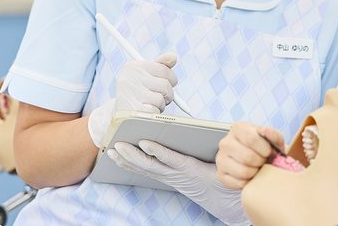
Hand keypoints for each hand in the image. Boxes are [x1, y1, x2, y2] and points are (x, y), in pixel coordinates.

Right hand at [87, 52, 178, 147]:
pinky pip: (154, 111)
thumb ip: (161, 65)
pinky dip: (154, 113)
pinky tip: (145, 112)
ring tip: (150, 104)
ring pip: (160, 99)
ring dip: (161, 105)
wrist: (121, 114)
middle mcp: (128, 79)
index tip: (169, 82)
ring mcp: (128, 95)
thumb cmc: (138, 92)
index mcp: (133, 67)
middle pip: (164, 85)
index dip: (172, 78)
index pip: (164, 69)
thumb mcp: (148, 75)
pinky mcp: (131, 111)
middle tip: (161, 96)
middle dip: (168, 93)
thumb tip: (173, 57)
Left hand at [109, 140, 250, 225]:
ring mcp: (172, 178)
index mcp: (192, 169)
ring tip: (113, 151)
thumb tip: (220, 135)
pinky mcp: (170, 179)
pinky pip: (148, 172)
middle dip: (133, 155)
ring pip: (146, 169)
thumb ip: (218, 152)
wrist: (223, 201)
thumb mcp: (224, 166)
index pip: (172, 159)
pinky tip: (123, 161)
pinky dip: (134, 165)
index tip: (145, 142)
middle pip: (152, 165)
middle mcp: (178, 175)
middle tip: (118, 145)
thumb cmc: (224, 181)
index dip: (157, 151)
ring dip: (128, 161)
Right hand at [216, 122, 283, 189]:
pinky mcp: (220, 175)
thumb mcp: (273, 137)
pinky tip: (251, 175)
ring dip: (256, 172)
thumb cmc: (264, 146)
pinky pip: (238, 183)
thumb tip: (267, 131)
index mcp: (238, 129)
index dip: (264, 148)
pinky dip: (249, 181)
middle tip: (264, 160)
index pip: (251, 138)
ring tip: (258, 167)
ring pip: (243, 171)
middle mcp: (226, 142)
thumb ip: (273, 134)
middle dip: (261, 161)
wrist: (257, 158)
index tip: (269, 151)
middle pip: (247, 157)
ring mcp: (221, 159)